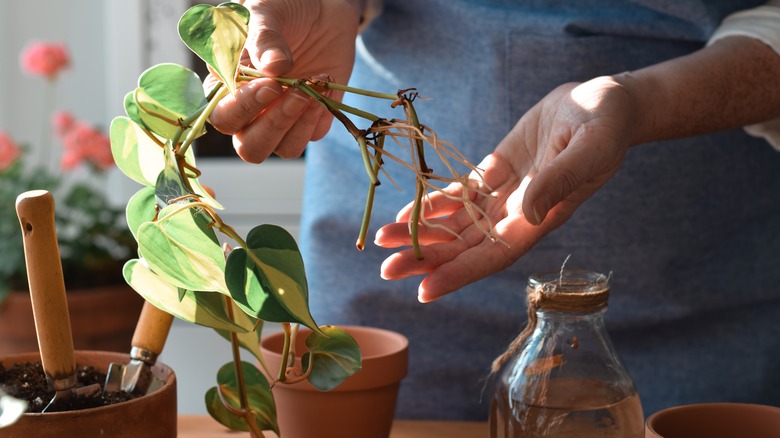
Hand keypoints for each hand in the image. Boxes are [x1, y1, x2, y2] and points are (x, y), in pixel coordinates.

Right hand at [207, 0, 359, 162]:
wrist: (322, 8)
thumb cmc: (283, 8)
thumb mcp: (267, 12)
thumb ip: (265, 38)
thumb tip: (274, 67)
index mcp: (226, 87)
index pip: (223, 117)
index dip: (243, 108)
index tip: (269, 85)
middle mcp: (252, 111)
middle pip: (251, 147)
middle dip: (274, 125)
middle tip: (295, 93)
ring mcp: (282, 117)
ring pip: (284, 149)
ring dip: (300, 123)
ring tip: (313, 86)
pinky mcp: (311, 119)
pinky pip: (313, 135)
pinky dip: (321, 113)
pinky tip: (325, 83)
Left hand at [375, 77, 633, 301]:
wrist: (603, 101)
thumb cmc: (605, 125)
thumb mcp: (589, 148)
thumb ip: (559, 180)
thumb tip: (527, 215)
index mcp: (541, 218)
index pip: (494, 256)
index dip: (459, 274)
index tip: (425, 290)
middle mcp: (518, 214)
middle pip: (466, 246)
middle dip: (427, 258)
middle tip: (386, 269)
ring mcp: (505, 194)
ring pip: (457, 223)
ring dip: (422, 233)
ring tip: (383, 239)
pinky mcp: (497, 170)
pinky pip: (460, 194)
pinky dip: (434, 204)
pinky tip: (406, 213)